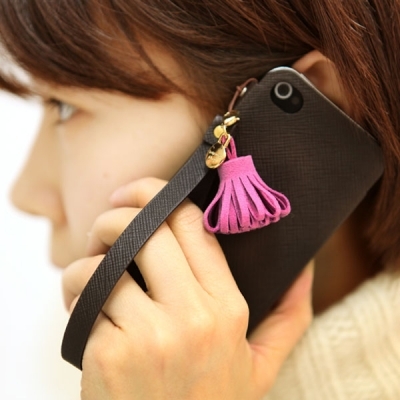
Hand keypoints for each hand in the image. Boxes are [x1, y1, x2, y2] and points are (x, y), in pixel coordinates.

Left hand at [63, 177, 313, 399]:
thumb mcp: (261, 365)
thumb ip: (290, 315)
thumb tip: (306, 267)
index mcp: (228, 308)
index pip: (191, 224)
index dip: (157, 195)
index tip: (134, 194)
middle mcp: (192, 316)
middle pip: (145, 230)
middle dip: (115, 217)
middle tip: (104, 228)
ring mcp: (149, 336)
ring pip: (103, 264)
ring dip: (86, 261)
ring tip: (87, 273)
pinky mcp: (108, 356)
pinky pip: (81, 299)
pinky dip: (73, 295)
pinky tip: (80, 309)